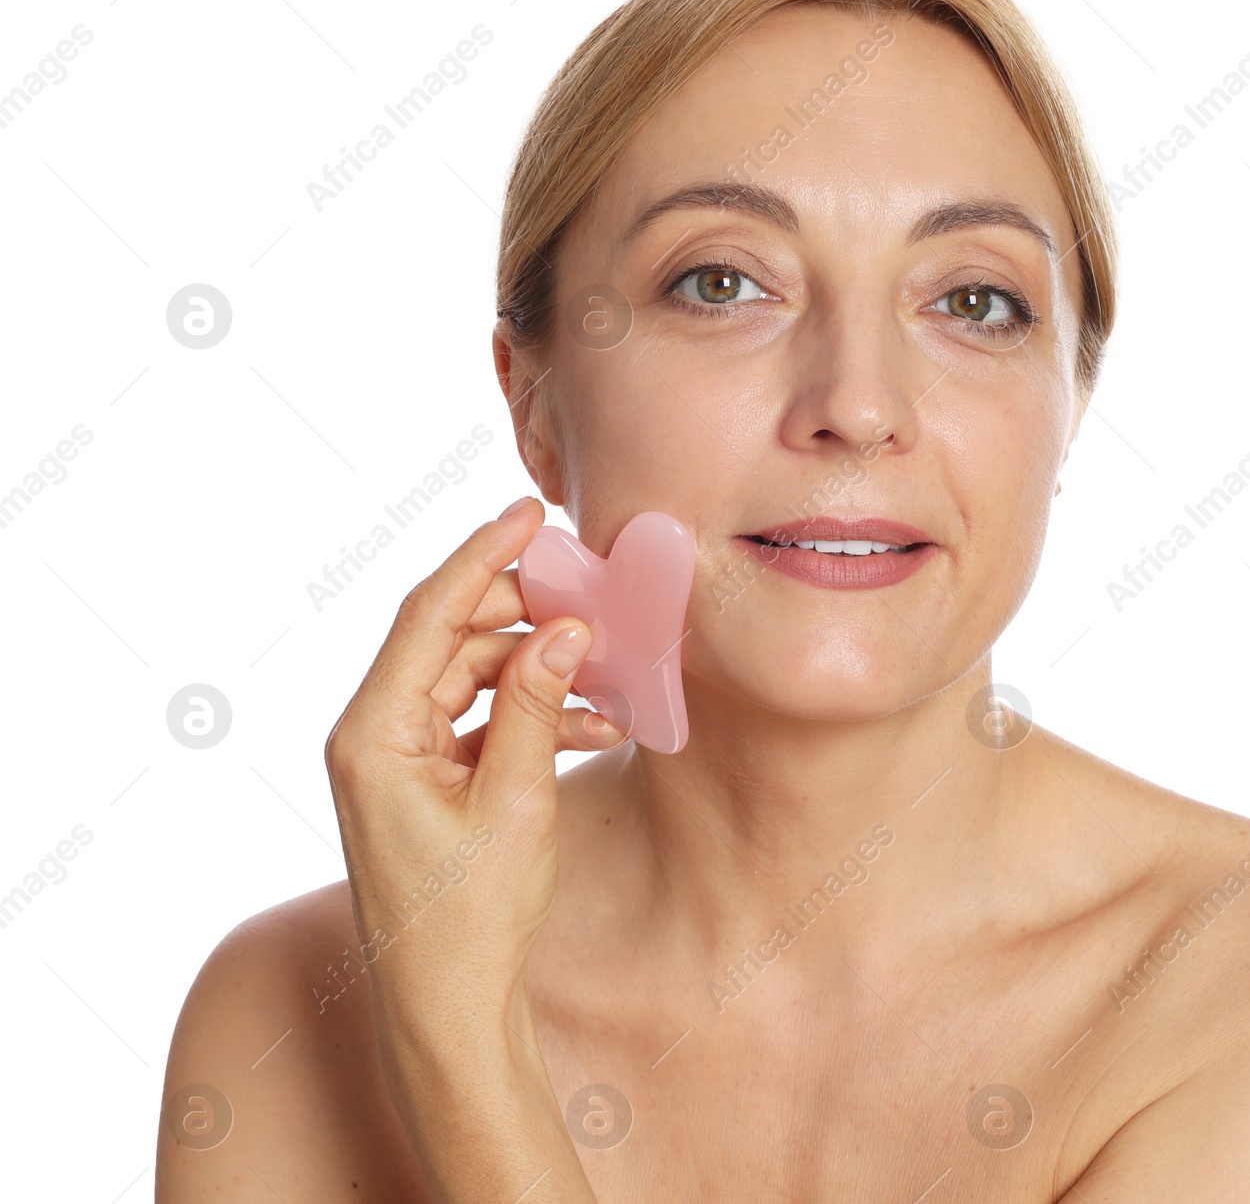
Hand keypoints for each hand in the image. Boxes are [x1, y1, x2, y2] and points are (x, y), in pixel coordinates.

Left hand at [321, 496, 618, 1200]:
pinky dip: (532, 714)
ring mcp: (397, 756)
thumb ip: (538, 708)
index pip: (429, 614)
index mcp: (373, 734)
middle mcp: (374, 735)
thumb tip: (567, 632)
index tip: (528, 513)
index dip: (481, 556)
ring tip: (606, 670)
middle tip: (589, 596)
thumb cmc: (469, 918)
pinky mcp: (424, 778)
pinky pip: (479, 719)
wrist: (445, 1007)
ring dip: (538, 670)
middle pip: (451, 639)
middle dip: (523, 615)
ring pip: (472, 676)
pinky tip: (592, 721)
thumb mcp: (514, 803)